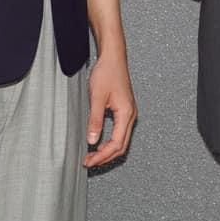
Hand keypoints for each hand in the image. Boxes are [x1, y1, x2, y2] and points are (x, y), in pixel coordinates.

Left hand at [84, 50, 135, 167]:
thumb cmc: (107, 73)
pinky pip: (120, 133)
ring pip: (121, 141)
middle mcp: (130, 115)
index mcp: (126, 113)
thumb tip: (92, 140)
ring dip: (107, 151)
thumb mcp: (97, 97)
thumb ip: (95, 120)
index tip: (90, 160)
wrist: (113, 58)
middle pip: (121, 146)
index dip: (102, 156)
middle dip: (105, 157)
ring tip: (93, 156)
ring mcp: (129, 113)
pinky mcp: (124, 110)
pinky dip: (110, 142)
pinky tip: (100, 143)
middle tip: (89, 162)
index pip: (116, 144)